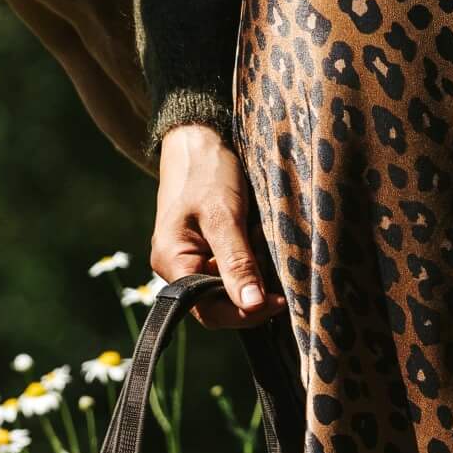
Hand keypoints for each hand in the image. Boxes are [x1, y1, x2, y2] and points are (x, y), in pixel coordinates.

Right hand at [151, 123, 280, 329]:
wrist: (197, 139)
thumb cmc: (206, 172)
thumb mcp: (224, 216)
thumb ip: (237, 263)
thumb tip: (251, 305)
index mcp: (172, 262)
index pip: (208, 311)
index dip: (243, 314)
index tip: (276, 301)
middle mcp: (176, 268)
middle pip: (216, 305)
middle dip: (250, 298)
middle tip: (280, 284)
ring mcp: (189, 259)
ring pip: (225, 290)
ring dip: (251, 282)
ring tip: (271, 262)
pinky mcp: (204, 250)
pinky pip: (227, 271)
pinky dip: (249, 267)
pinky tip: (261, 252)